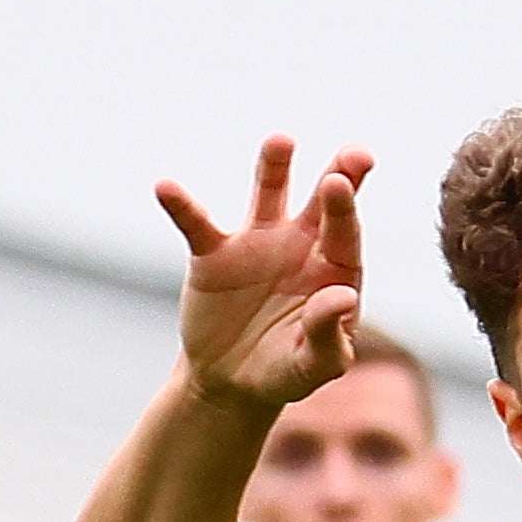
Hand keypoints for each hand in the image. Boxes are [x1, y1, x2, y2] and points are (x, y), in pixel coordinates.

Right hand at [154, 135, 374, 415]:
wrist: (233, 381)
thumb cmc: (286, 372)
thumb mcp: (315, 366)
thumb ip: (329, 335)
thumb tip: (343, 297)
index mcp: (334, 273)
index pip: (344, 236)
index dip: (345, 210)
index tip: (340, 182)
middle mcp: (302, 247)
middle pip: (323, 205)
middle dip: (340, 176)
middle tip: (355, 152)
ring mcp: (258, 245)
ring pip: (268, 196)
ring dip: (274, 167)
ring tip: (282, 140)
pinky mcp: (213, 254)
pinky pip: (197, 224)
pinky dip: (181, 206)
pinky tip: (166, 187)